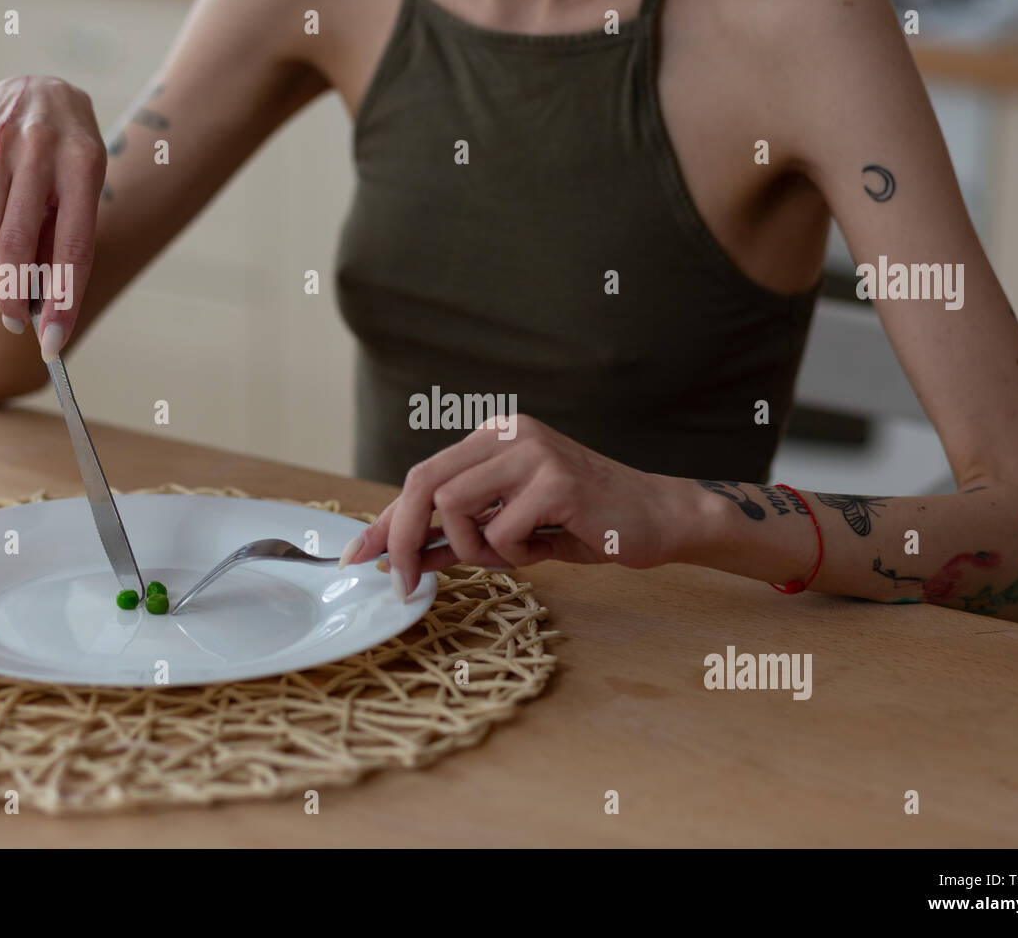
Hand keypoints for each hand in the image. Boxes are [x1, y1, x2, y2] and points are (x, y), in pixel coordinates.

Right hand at [0, 76, 106, 359]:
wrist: (46, 90)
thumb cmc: (72, 157)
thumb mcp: (86, 192)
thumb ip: (63, 240)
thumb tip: (41, 306)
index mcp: (84, 166)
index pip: (73, 248)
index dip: (63, 301)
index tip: (53, 342)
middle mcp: (40, 149)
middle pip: (19, 245)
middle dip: (16, 295)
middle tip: (17, 322)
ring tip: (15, 251)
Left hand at [343, 415, 687, 598]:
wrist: (658, 518)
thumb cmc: (587, 523)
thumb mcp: (514, 528)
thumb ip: (462, 535)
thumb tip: (407, 558)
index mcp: (495, 437)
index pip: (422, 475)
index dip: (386, 519)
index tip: (359, 556)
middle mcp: (509, 434)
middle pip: (424, 483)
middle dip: (405, 538)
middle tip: (406, 583)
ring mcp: (533, 453)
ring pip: (455, 507)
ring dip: (474, 550)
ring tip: (515, 555)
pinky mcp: (557, 481)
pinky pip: (501, 532)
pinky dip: (516, 555)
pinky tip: (546, 549)